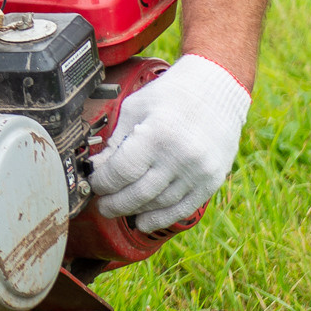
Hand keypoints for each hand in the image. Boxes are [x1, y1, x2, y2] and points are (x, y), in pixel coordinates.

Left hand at [89, 54, 249, 232]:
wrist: (216, 88)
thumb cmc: (171, 95)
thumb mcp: (135, 108)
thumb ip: (116, 140)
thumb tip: (97, 168)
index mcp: (157, 135)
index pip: (121, 172)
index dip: (102, 182)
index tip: (94, 182)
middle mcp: (180, 157)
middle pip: (138, 193)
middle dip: (114, 203)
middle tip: (101, 204)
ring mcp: (198, 171)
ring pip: (159, 204)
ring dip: (135, 211)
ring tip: (119, 209)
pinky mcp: (212, 180)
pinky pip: (184, 208)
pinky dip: (162, 218)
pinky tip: (144, 221)